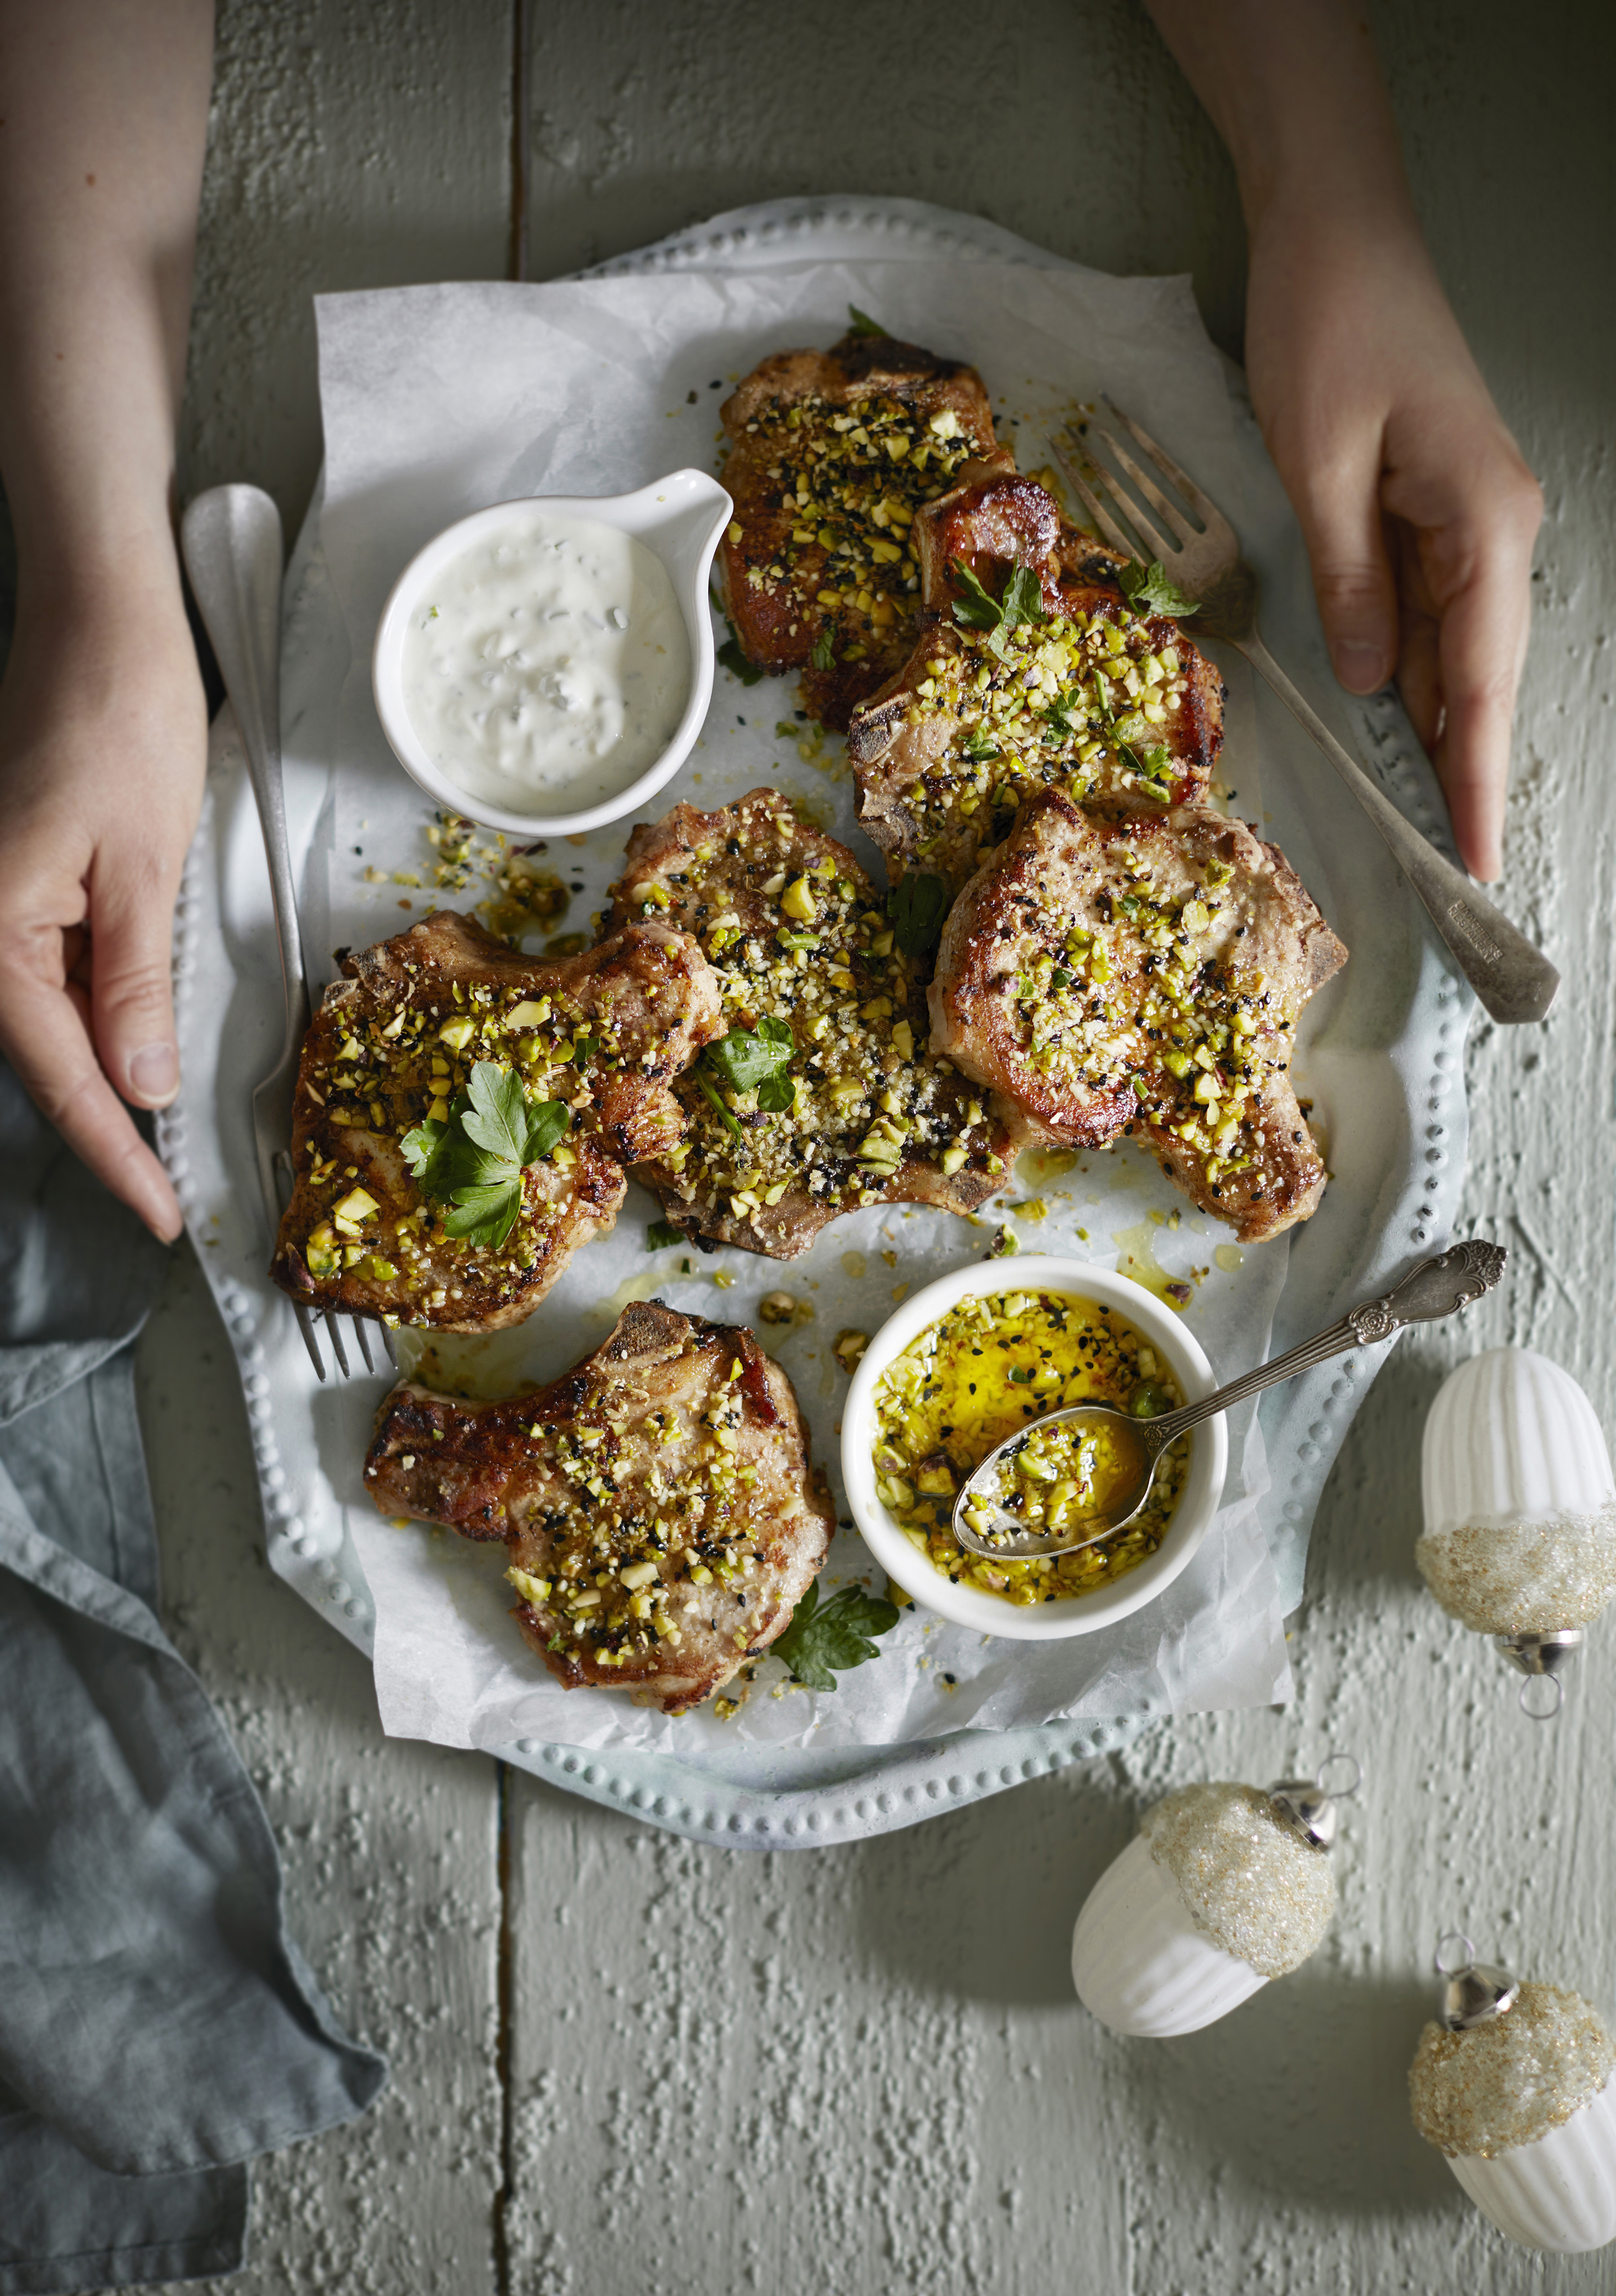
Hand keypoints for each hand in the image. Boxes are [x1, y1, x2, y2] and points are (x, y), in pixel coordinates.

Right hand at [0, 580, 205, 1239]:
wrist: (99, 621)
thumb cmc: (119, 718)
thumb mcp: (142, 863)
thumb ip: (136, 985)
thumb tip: (143, 1087)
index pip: (62, 1075)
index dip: (117, 1155)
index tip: (163, 1215)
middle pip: (47, 1058)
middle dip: (110, 1128)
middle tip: (169, 1197)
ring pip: (52, 1022)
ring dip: (108, 1077)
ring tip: (165, 1146)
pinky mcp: (21, 881)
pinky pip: (58, 973)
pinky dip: (104, 1016)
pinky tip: (144, 1051)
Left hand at [1244, 213, 1541, 881]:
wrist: (1336, 227)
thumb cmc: (1328, 325)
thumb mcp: (1319, 465)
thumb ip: (1349, 583)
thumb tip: (1373, 682)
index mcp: (1481, 522)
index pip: (1482, 683)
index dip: (1478, 782)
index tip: (1480, 863)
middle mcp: (1495, 528)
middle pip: (1480, 680)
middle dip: (1465, 777)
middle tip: (1455, 876)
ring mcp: (1471, 519)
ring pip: (1456, 652)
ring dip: (1440, 732)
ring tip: (1430, 826)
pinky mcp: (1435, 507)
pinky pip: (1430, 612)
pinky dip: (1416, 671)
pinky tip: (1399, 726)